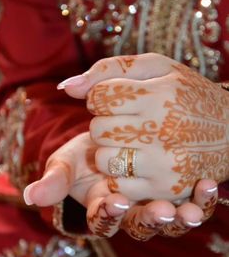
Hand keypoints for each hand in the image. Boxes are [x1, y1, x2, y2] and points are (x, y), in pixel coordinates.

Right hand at [23, 132, 217, 240]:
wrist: (109, 141)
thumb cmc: (85, 156)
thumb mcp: (66, 164)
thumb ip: (54, 179)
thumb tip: (29, 196)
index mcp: (103, 208)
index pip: (103, 221)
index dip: (107, 215)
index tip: (114, 201)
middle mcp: (130, 212)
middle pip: (142, 226)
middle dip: (152, 220)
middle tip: (162, 211)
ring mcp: (154, 204)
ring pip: (170, 222)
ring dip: (182, 217)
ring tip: (192, 208)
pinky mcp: (175, 192)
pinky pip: (191, 203)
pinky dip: (201, 199)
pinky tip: (208, 184)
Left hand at [59, 53, 227, 203]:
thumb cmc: (189, 95)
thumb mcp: (158, 67)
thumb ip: (109, 69)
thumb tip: (66, 87)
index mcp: (159, 95)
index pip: (97, 98)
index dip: (103, 98)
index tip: (120, 100)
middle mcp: (161, 130)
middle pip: (97, 130)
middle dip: (105, 124)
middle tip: (129, 122)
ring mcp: (163, 163)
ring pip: (104, 159)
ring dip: (111, 150)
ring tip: (134, 143)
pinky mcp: (164, 188)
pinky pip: (119, 183)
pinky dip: (122, 173)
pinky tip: (140, 162)